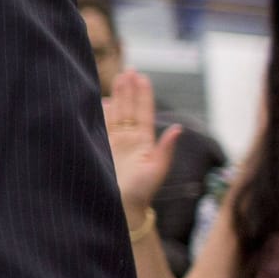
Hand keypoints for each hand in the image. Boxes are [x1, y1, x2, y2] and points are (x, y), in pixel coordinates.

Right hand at [104, 69, 180, 221]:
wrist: (120, 208)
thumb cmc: (141, 192)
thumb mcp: (156, 170)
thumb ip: (165, 149)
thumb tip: (178, 129)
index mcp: (144, 141)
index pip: (144, 112)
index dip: (143, 94)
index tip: (142, 77)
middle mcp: (129, 138)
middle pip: (129, 108)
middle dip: (129, 89)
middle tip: (129, 69)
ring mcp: (114, 142)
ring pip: (115, 113)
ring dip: (117, 96)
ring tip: (117, 77)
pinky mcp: (100, 147)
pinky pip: (100, 125)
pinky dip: (100, 112)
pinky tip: (100, 100)